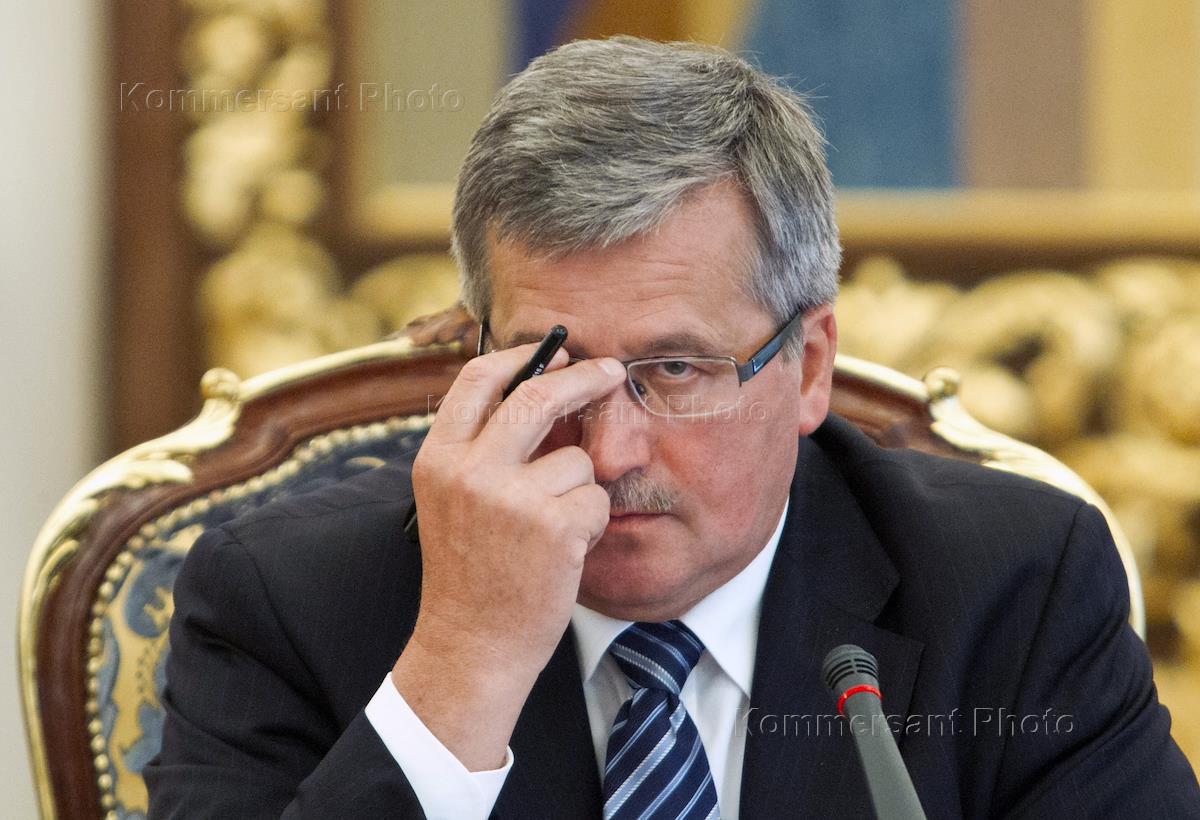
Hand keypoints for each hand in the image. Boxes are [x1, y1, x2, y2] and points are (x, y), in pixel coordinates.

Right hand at [391, 344, 625, 768]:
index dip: (521, 357)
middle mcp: (469, 470)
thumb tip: (542, 383)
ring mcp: (511, 498)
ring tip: (551, 530)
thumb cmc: (469, 571)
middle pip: (538, 395)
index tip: (554, 353)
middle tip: (612, 371)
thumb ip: (482, 447)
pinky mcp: (553, 526)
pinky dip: (590, 524)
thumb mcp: (453, 499)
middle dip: (584, 378)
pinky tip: (562, 554)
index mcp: (437, 458)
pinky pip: (595, 499)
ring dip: (579, 489)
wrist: (471, 645)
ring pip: (577, 459)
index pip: (477, 378)